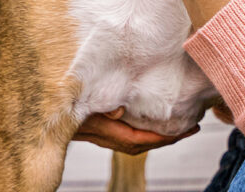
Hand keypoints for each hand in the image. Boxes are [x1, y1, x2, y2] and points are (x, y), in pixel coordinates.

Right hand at [74, 107, 199, 153]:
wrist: (52, 109)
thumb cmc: (68, 100)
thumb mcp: (85, 100)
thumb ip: (104, 104)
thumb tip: (122, 109)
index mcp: (108, 131)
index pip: (141, 140)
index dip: (164, 138)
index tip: (187, 130)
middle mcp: (109, 137)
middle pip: (144, 144)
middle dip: (169, 138)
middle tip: (193, 128)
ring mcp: (106, 135)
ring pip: (138, 141)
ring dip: (159, 135)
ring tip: (180, 126)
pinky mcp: (104, 129)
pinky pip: (131, 134)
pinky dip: (147, 131)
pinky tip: (154, 123)